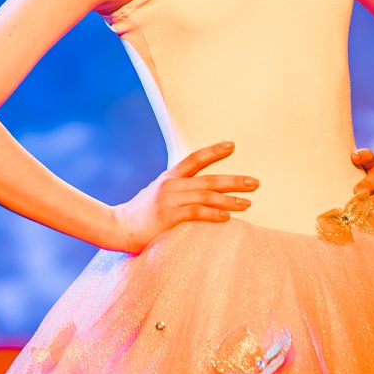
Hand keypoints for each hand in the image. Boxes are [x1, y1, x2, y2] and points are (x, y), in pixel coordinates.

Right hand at [108, 140, 259, 254]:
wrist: (118, 227)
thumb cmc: (141, 214)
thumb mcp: (157, 194)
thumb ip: (176, 189)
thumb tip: (199, 190)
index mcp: (169, 177)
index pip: (194, 159)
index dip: (214, 151)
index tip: (232, 145)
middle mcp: (171, 185)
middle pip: (208, 179)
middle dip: (233, 180)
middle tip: (255, 182)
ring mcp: (169, 200)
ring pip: (206, 196)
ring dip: (229, 199)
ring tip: (247, 202)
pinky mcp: (169, 217)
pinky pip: (195, 213)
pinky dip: (213, 214)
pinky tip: (226, 217)